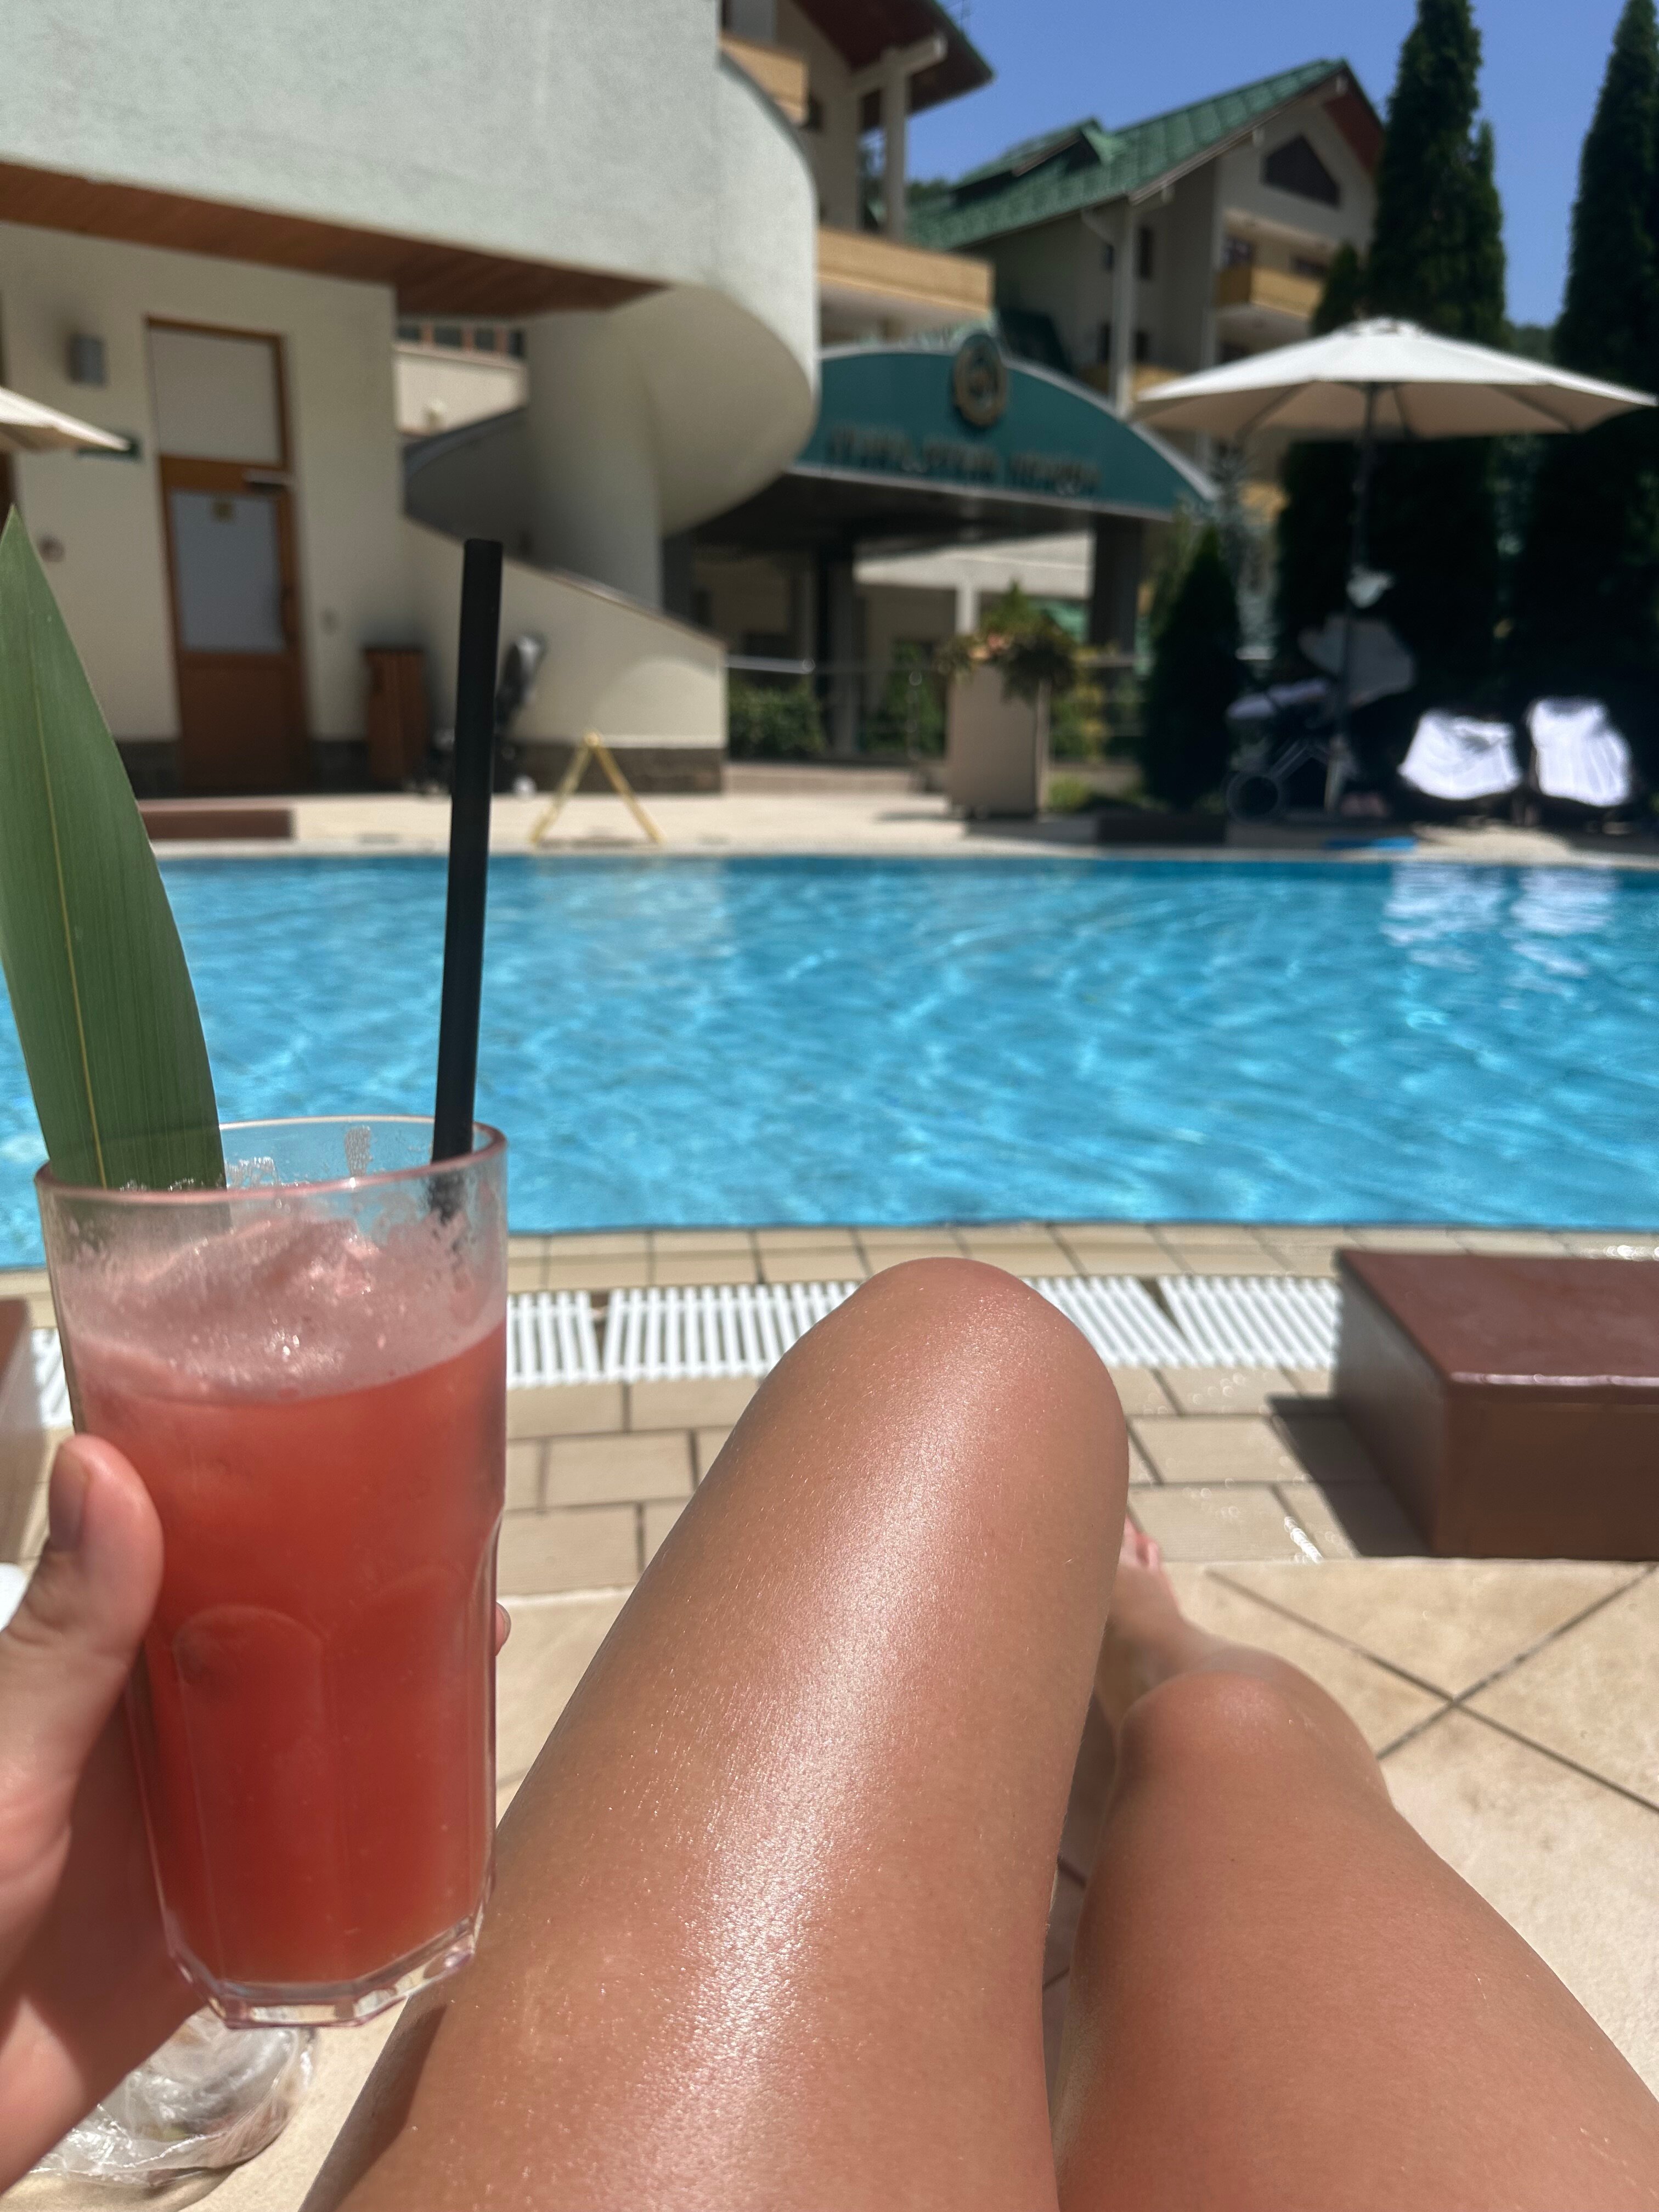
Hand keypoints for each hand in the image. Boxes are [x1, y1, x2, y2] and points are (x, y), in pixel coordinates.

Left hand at [0, 1438, 514, 2187]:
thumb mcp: (8, 1762)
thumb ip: (63, 1638)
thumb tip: (105, 1458)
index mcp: (99, 1672)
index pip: (200, 1560)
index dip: (280, 1504)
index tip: (367, 1449)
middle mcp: (153, 1734)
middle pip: (279, 1643)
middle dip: (368, 1598)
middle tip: (475, 1557)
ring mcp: (192, 1826)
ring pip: (312, 1742)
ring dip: (392, 1701)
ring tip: (491, 1650)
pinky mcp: (220, 1919)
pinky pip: (315, 1865)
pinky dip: (383, 1831)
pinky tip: (453, 1800)